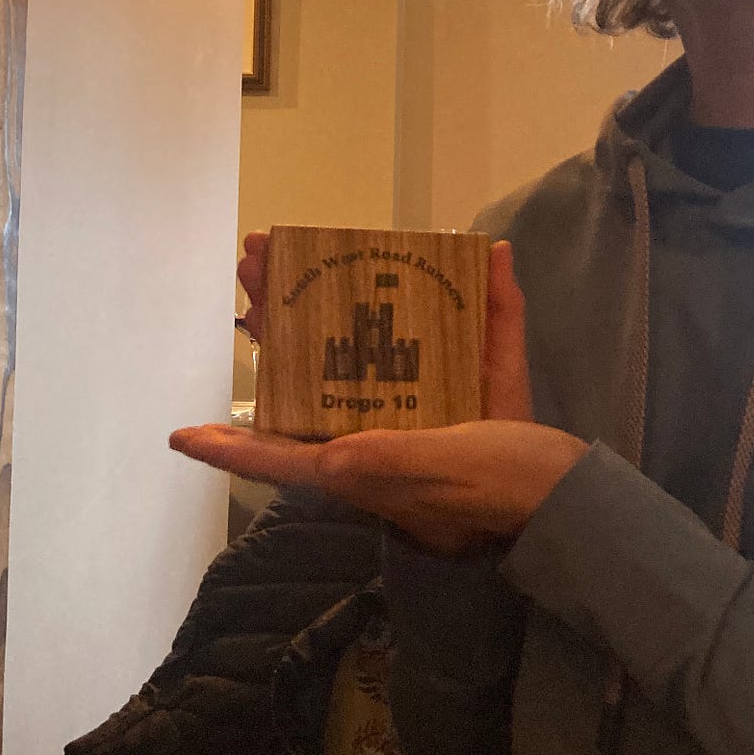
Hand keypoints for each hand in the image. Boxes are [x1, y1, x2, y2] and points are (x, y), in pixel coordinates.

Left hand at [176, 239, 581, 551]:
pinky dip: (487, 301)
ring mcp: (438, 413)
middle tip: (255, 261)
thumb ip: (380, 459)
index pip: (282, 453)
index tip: (182, 435)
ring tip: (316, 249)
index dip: (230, 447)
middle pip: (320, 374)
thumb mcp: (429, 473)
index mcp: (364, 463)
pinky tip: (485, 259)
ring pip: (382, 346)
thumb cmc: (493, 492)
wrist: (571, 505)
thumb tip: (326, 459)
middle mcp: (389, 436)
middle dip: (281, 321)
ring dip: (352, 296)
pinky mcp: (489, 394)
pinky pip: (481, 338)